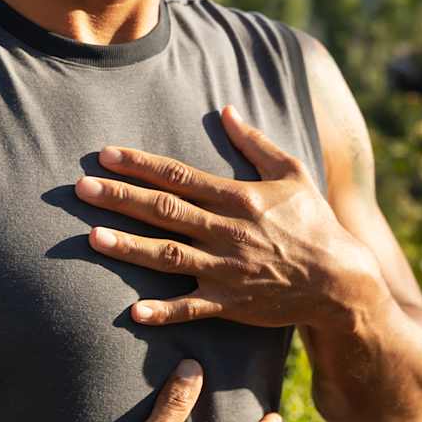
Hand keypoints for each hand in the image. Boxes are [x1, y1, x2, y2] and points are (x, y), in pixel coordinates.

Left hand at [75, 104, 378, 330]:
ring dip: (130, 248)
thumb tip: (226, 110)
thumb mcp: (292, 173)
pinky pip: (193, 308)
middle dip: (120, 199)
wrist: (341, 280)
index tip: (105, 155)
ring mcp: (228, 269)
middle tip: (80, 189)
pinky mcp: (232, 304)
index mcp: (238, 197)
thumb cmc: (314, 222)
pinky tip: (134, 311)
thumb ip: (255, 143)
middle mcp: (228, 231)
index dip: (140, 165)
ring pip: (170, 256)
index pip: (179, 176)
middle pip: (165, 211)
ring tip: (92, 238)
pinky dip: (165, 311)